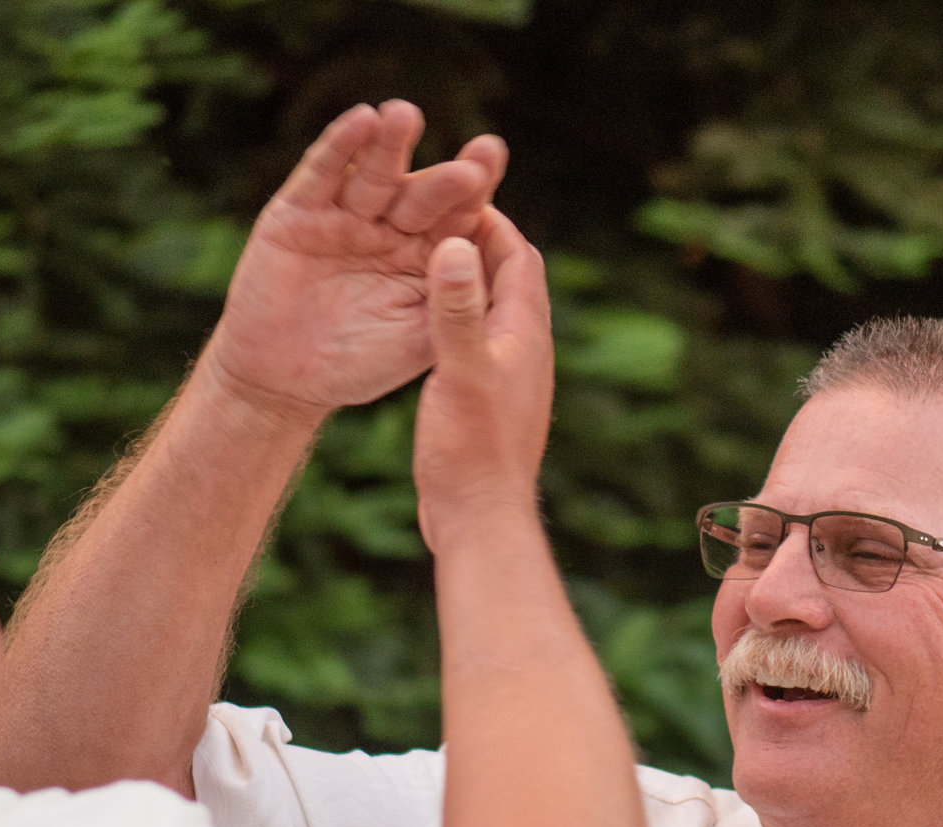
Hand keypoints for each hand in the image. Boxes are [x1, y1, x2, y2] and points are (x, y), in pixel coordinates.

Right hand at [205, 101, 508, 423]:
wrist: (282, 383)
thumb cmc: (358, 367)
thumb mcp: (419, 344)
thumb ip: (455, 307)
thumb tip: (490, 267)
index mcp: (427, 258)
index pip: (459, 220)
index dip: (476, 193)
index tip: (493, 162)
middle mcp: (389, 229)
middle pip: (424, 194)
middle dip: (449, 175)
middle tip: (481, 151)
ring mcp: (345, 218)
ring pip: (375, 174)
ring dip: (392, 145)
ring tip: (408, 116)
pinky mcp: (298, 213)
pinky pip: (322, 174)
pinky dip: (339, 148)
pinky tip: (361, 121)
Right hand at [413, 209, 553, 552]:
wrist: (479, 521)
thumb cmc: (471, 451)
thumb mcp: (458, 373)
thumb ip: (456, 310)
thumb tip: (458, 245)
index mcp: (526, 333)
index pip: (518, 254)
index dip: (489, 218)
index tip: (451, 190)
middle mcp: (525, 349)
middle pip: (507, 275)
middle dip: (475, 240)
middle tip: (430, 213)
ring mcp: (509, 376)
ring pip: (489, 308)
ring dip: (461, 278)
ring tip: (419, 256)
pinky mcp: (488, 400)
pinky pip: (473, 340)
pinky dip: (450, 317)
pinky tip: (416, 322)